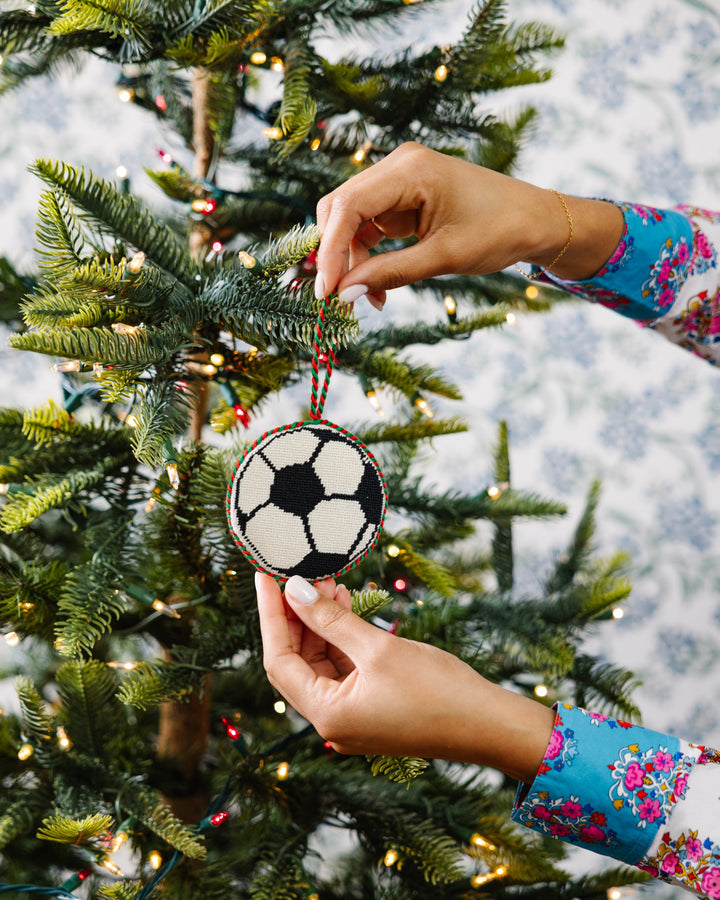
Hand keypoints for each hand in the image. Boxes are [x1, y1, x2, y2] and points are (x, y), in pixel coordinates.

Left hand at [255, 572, 554, 782]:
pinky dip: (341, 638)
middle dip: (297, 616)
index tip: (264, 577)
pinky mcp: (372, 708)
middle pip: (297, 662)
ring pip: (321, 663)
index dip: (270, 615)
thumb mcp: (379, 648)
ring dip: (321, 624)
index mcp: (327, 715)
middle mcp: (333, 722)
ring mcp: (352, 716)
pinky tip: (347, 606)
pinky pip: (344, 669)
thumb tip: (295, 590)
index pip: (278, 660)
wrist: (490, 725)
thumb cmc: (438, 690)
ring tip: (330, 584)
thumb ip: (331, 619)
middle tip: (302, 575)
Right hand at [314, 142, 623, 307]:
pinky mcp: (403, 197)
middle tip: (339, 301)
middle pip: (341, 208)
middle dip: (336, 255)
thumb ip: (391, 273)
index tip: (327, 291)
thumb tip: (345, 294)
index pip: (349, 206)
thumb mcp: (444, 258)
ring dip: (351, 259)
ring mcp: (399, 179)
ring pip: (350, 219)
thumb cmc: (499, 232)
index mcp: (410, 169)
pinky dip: (367, 256)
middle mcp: (399, 165)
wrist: (535, 220)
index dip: (330, 250)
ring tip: (366, 300)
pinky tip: (376, 286)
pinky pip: (369, 225)